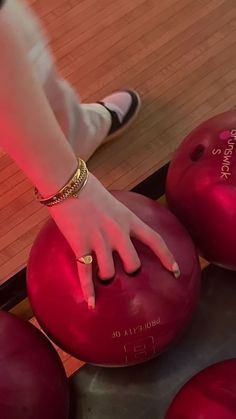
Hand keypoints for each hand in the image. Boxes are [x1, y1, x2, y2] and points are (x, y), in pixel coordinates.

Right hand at [49, 173, 179, 308]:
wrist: (67, 183)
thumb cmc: (88, 189)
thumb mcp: (113, 202)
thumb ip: (120, 219)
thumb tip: (122, 230)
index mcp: (129, 219)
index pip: (155, 240)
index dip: (167, 257)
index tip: (175, 271)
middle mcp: (118, 233)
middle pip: (133, 265)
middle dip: (130, 272)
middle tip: (124, 271)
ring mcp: (99, 241)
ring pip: (109, 273)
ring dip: (106, 278)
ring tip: (101, 277)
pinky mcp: (80, 246)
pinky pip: (85, 274)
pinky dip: (89, 291)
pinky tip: (91, 304)